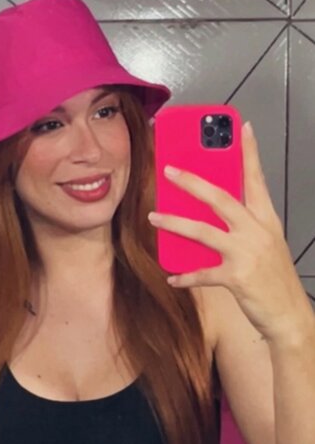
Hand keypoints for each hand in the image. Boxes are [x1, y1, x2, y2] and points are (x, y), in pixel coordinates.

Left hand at [148, 122, 312, 343]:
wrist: (289, 315)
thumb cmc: (275, 280)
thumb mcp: (266, 245)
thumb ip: (244, 227)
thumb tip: (212, 214)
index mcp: (266, 220)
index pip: (257, 180)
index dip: (249, 153)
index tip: (242, 128)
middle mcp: (257, 232)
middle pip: (221, 198)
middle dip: (192, 182)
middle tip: (170, 170)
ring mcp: (246, 253)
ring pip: (204, 231)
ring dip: (175, 223)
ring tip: (154, 217)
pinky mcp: (237, 277)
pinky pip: (203, 273)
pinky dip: (185, 276)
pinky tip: (172, 277)